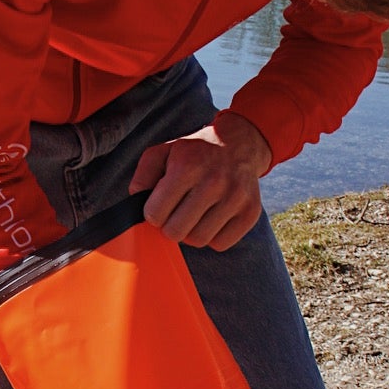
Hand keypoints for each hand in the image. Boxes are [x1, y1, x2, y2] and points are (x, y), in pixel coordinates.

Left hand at [129, 111, 272, 251]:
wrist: (240, 144)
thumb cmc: (195, 152)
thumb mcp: (164, 152)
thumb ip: (143, 175)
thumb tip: (137, 202)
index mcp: (188, 166)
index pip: (155, 214)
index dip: (153, 213)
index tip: (161, 205)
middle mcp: (214, 182)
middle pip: (176, 232)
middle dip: (170, 226)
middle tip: (176, 213)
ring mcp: (235, 198)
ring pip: (198, 240)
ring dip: (191, 232)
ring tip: (194, 215)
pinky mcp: (250, 212)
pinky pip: (221, 244)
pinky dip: (213, 237)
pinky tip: (212, 219)